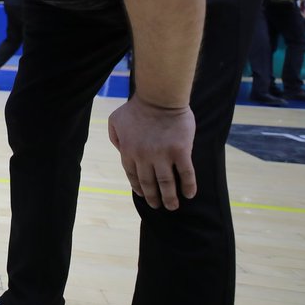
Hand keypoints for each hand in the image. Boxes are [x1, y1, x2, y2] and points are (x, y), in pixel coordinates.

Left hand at [107, 94, 195, 210]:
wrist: (158, 98)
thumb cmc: (137, 107)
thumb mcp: (115, 121)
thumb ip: (115, 137)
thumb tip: (120, 151)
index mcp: (128, 151)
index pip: (132, 175)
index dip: (138, 187)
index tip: (144, 195)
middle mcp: (144, 158)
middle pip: (149, 183)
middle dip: (153, 197)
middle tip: (158, 206)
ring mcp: (163, 156)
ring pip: (166, 183)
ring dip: (169, 198)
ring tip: (172, 206)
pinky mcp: (180, 152)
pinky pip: (186, 174)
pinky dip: (188, 186)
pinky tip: (190, 194)